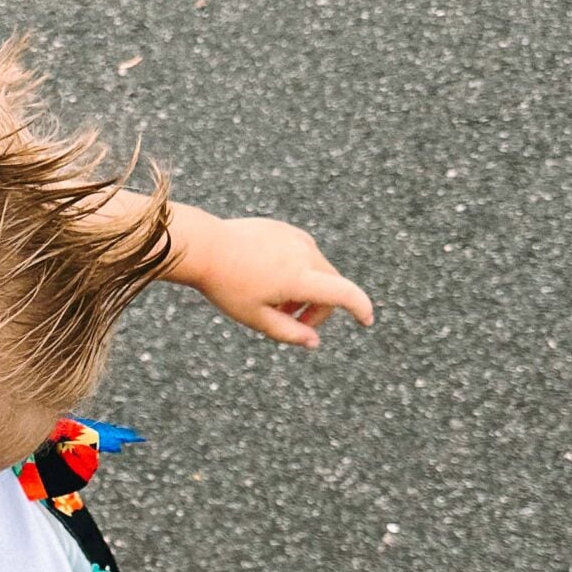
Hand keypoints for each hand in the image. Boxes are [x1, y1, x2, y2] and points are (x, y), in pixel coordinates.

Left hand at [174, 212, 373, 349]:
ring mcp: (296, 238)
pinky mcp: (286, 230)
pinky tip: (270, 280)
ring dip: (307, 290)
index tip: (366, 320)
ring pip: (318, 270)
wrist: (205, 247)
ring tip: (276, 302)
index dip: (360, 308)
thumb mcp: (256, 318)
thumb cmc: (227, 286)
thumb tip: (314, 342)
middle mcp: (304, 254)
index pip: (343, 293)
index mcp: (299, 278)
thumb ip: (289, 333)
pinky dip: (297, 272)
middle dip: (318, 308)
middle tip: (292, 322)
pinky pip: (303, 255)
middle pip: (330, 285)